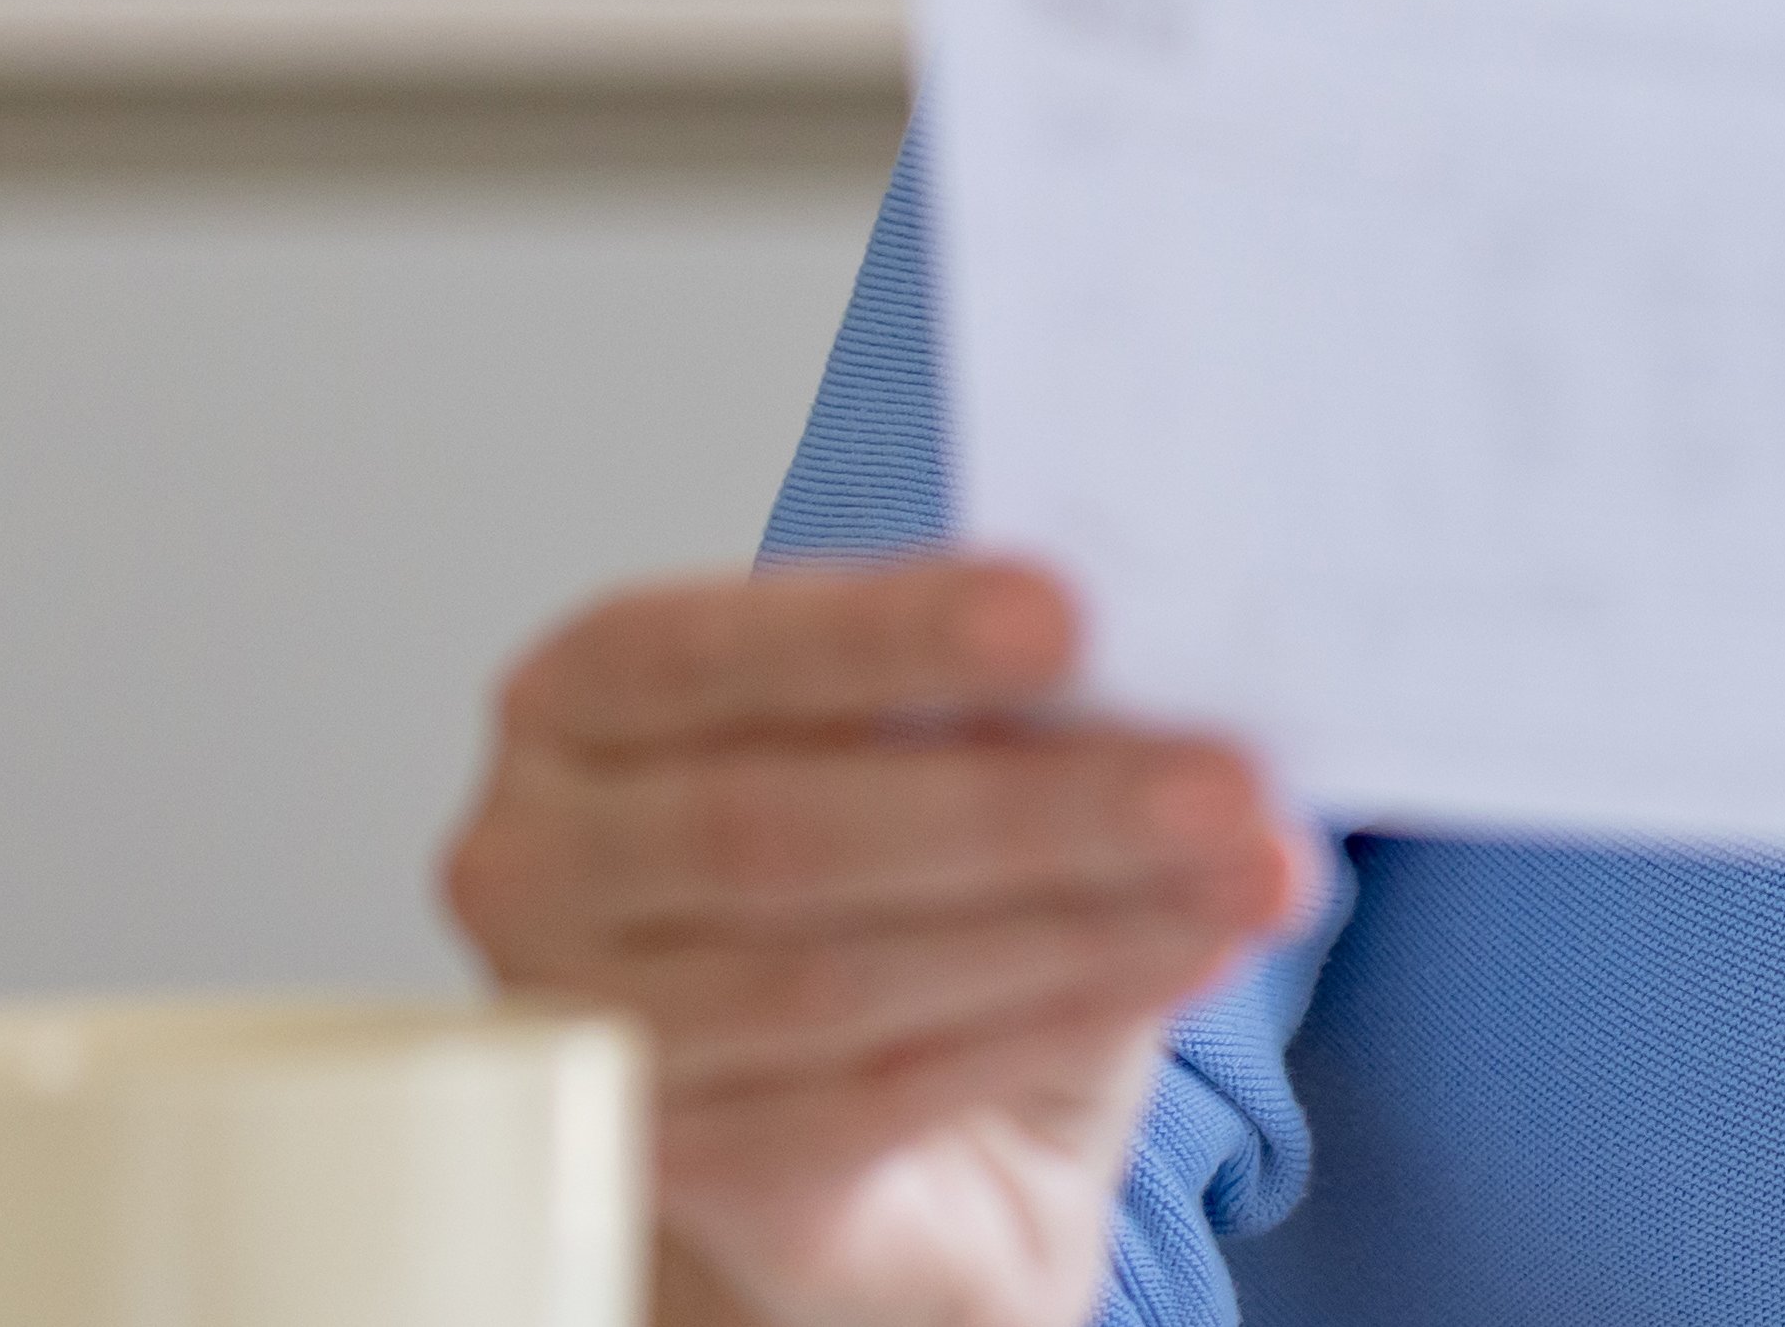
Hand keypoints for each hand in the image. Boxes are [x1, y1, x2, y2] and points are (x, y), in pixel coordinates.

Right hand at [438, 558, 1315, 1326]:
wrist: (874, 1143)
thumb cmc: (890, 890)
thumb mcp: (931, 748)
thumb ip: (990, 690)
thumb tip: (1160, 642)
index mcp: (578, 702)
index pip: (711, 650)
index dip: (890, 632)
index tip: (1067, 613)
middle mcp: (537, 863)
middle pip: (785, 831)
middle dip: (1037, 802)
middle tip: (1228, 782)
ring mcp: (587, 1028)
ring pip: (841, 975)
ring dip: (1076, 921)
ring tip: (1247, 877)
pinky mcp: (672, 1171)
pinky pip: (876, 1094)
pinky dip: (1051, 1019)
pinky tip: (1175, 963)